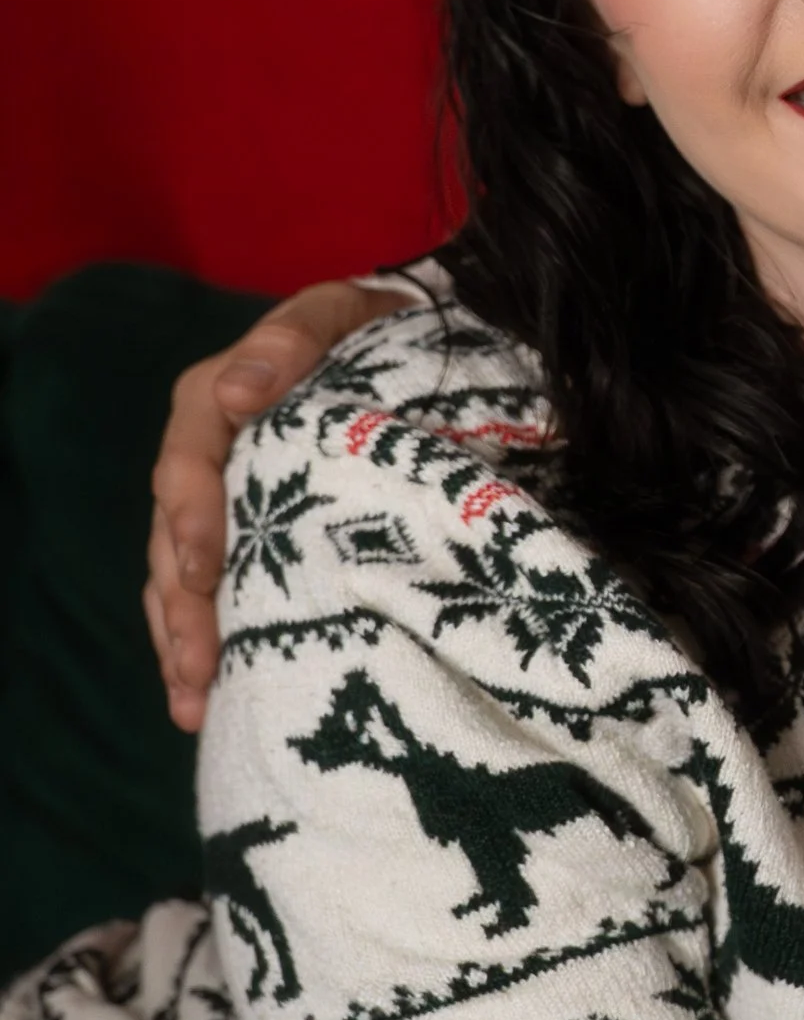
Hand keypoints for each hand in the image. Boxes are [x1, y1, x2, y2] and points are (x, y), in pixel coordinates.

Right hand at [144, 281, 412, 729]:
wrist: (412, 349)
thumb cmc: (375, 331)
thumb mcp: (341, 316)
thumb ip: (295, 339)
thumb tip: (238, 387)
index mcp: (218, 402)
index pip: (190, 462)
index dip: (193, 519)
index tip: (205, 570)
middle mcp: (210, 457)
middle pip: (176, 537)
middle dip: (183, 606)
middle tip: (197, 667)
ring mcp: (225, 506)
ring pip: (183, 579)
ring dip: (184, 642)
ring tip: (195, 704)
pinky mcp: (251, 543)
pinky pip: (214, 597)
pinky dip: (210, 647)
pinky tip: (207, 702)